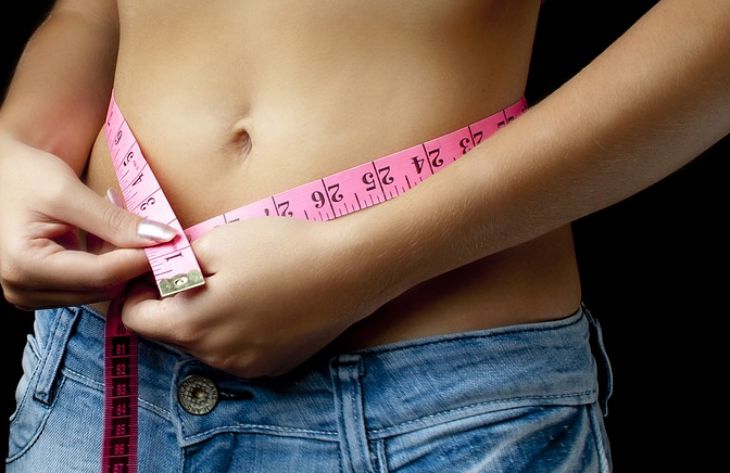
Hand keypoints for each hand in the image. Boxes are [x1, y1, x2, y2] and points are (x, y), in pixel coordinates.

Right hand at [0, 132, 176, 309]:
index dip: (140, 259)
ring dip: (120, 265)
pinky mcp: (44, 292)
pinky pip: (90, 287)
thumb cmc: (25, 175)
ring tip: (123, 233)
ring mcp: (31, 295)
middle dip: (131, 263)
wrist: (2, 175)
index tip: (170, 242)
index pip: (101, 275)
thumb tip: (162, 238)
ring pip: (101, 291)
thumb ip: (114, 220)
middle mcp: (23, 289)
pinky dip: (107, 267)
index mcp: (24, 266)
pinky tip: (108, 243)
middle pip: (103, 287)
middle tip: (154, 235)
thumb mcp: (68, 192)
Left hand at [121, 216, 391, 377]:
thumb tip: (148, 273)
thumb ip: (172, 263)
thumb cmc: (282, 249)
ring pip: (206, 343)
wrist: (349, 270)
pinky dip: (238, 331)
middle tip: (201, 270)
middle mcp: (215, 356)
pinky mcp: (273, 368)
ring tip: (238, 285)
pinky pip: (238, 351)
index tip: (154, 270)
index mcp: (193, 325)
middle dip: (175, 304)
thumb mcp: (218, 242)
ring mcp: (246, 366)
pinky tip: (263, 304)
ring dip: (208, 319)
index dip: (137, 291)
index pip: (136, 319)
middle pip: (172, 333)